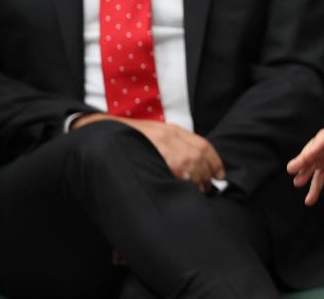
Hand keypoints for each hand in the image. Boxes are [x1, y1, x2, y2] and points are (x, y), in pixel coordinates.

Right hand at [72, 113, 224, 192]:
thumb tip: (196, 167)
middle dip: (206, 176)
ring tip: (195, 192)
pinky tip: (181, 189)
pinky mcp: (148, 156)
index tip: (220, 175)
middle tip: (207, 189)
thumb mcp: (158, 135)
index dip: (215, 162)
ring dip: (195, 181)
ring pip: (187, 164)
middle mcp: (169, 136)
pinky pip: (170, 169)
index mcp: (174, 131)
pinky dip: (179, 180)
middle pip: (198, 157)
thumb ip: (176, 145)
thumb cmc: (133, 138)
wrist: (104, 133)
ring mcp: (158, 146)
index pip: (203, 146)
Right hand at [287, 117, 323, 204]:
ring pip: (314, 163)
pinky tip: (310, 199)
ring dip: (305, 172)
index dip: (317, 145)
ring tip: (297, 182)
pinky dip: (315, 187)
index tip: (307, 155)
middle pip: (315, 148)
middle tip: (293, 168)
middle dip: (304, 158)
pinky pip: (320, 177)